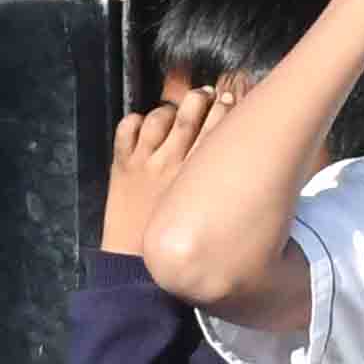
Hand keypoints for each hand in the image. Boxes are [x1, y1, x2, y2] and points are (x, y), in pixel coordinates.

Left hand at [101, 82, 227, 254]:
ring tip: (173, 113)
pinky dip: (134, 121)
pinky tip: (141, 125)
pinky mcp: (122, 166)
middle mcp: (172, 163)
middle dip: (200, 99)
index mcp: (197, 177)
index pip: (216, 129)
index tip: (230, 99)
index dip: (225, 107)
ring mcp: (144, 162)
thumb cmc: (176, 247)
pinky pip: (127, 128)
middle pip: (190, 115)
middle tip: (205, 96)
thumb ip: (222, 195)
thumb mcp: (209, 220)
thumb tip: (241, 175)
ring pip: (159, 117)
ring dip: (168, 110)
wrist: (134, 267)